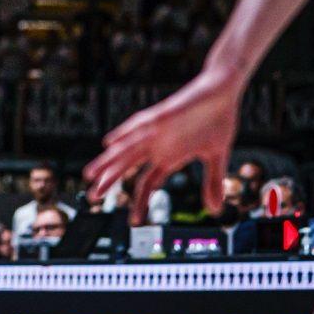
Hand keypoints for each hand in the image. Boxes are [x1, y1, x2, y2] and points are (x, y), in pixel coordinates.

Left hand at [83, 66, 240, 223]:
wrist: (222, 91)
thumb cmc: (216, 121)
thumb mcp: (216, 157)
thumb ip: (212, 183)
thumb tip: (214, 210)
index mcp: (169, 157)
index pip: (147, 183)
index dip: (140, 202)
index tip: (134, 222)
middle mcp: (157, 146)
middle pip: (127, 167)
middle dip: (109, 182)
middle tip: (92, 198)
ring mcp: (157, 130)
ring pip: (127, 148)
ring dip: (108, 161)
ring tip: (91, 174)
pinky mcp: (162, 115)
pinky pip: (139, 125)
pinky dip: (125, 134)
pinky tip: (111, 142)